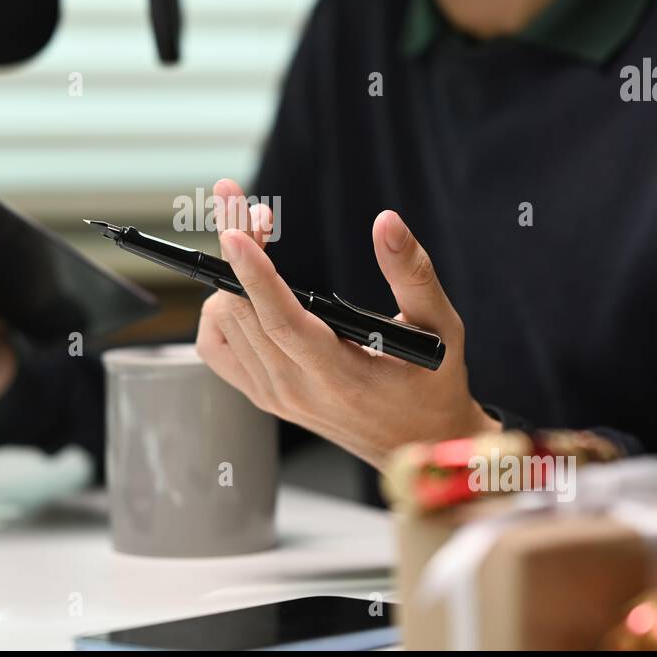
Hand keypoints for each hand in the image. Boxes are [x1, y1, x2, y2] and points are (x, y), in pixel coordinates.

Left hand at [194, 178, 497, 470]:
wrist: (417, 444)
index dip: (255, 276)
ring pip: (224, 323)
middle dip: (243, 252)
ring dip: (233, 276)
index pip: (283, 323)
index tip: (234, 232)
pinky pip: (216, 348)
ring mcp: (273, 395)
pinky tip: (246, 291)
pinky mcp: (261, 395)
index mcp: (340, 376)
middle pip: (244, 312)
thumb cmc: (432, 385)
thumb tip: (387, 222)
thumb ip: (414, 273)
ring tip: (260, 241)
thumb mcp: (440, 327)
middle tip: (256, 213)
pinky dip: (221, 312)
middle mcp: (296, 389)